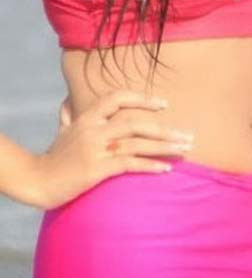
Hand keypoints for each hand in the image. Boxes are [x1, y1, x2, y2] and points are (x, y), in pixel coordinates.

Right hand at [33, 89, 193, 209]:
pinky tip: (166, 169)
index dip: (142, 99)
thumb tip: (69, 103)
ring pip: (137, 142)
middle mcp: (94, 128)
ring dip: (164, 146)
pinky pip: (129, 163)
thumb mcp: (62, 130)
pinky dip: (149, 165)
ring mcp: (96, 148)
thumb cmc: (53, 156)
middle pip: (135, 121)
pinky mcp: (97, 169)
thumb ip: (69, 115)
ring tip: (185, 150)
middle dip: (164, 128)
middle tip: (188, 135)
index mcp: (88, 116)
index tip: (164, 104)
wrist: (37, 180)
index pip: (118, 97)